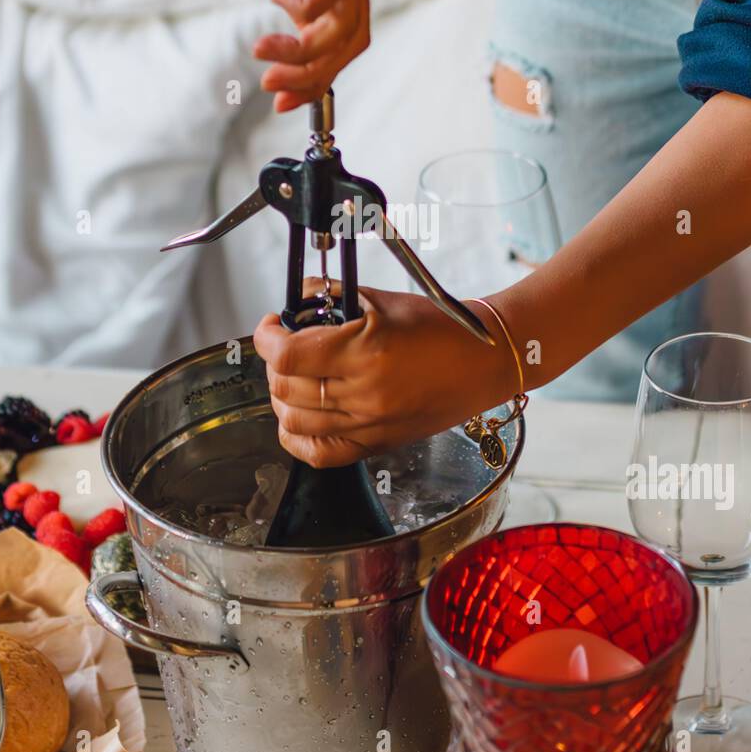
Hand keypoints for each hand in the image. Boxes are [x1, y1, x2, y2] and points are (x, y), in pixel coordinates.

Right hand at [171, 0, 369, 111]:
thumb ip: (291, 3)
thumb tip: (304, 39)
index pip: (345, 39)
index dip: (318, 77)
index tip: (282, 99)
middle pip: (351, 40)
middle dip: (312, 76)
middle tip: (272, 88)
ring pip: (344, 24)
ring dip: (304, 56)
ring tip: (265, 59)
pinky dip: (312, 15)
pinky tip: (279, 9)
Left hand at [253, 286, 514, 466]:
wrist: (483, 361)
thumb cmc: (441, 329)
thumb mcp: (382, 301)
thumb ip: (333, 297)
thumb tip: (296, 301)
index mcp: (366, 352)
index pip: (287, 355)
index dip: (267, 338)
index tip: (271, 327)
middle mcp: (365, 394)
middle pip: (285, 388)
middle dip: (274, 363)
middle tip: (285, 346)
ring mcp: (370, 425)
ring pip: (293, 422)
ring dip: (282, 396)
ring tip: (293, 376)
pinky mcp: (376, 445)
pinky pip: (318, 454)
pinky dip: (295, 436)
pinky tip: (298, 414)